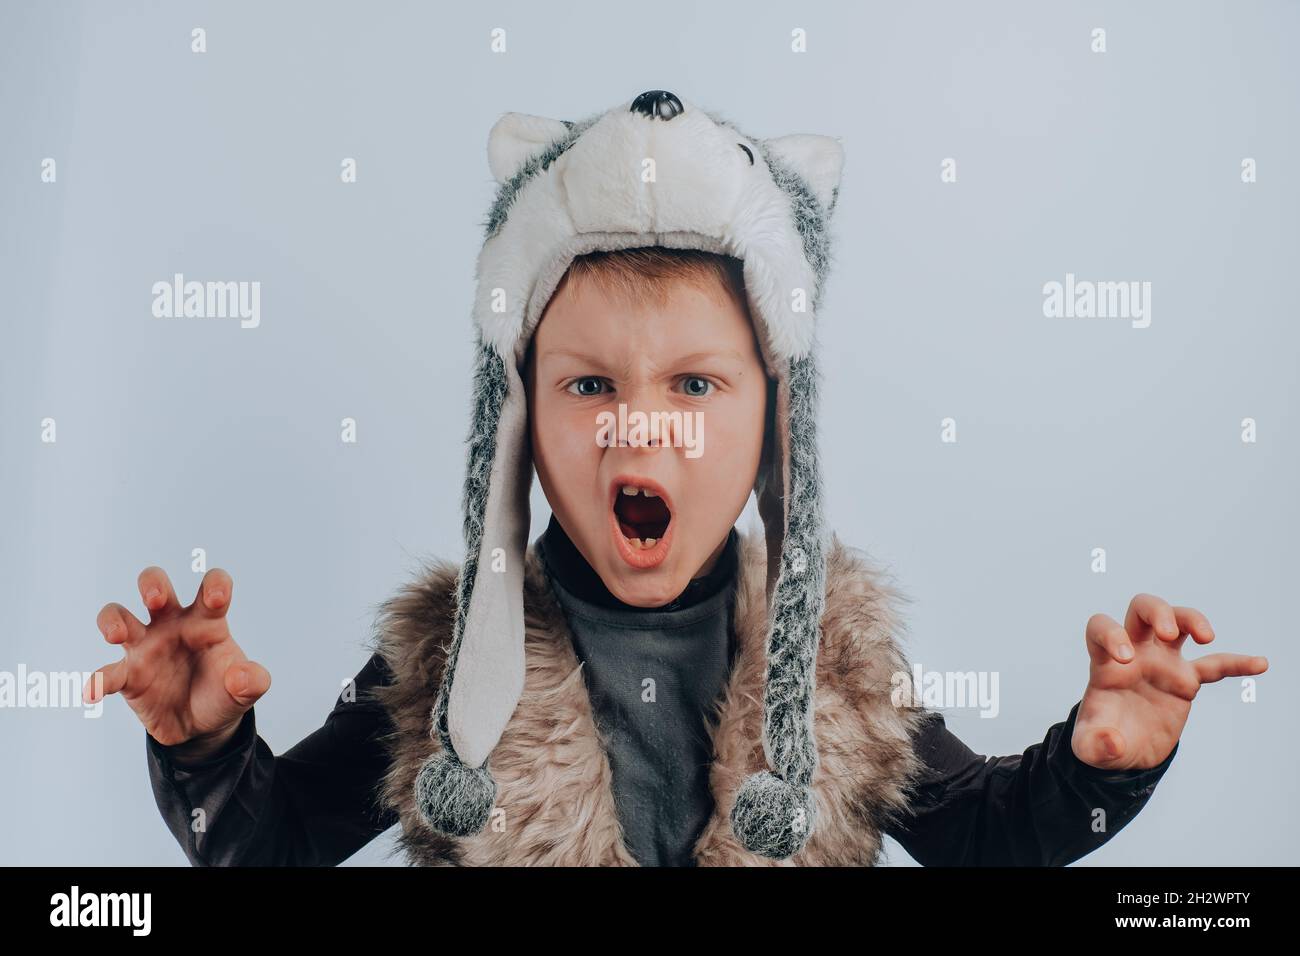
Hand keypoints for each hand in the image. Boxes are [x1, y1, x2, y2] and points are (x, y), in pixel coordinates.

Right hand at [86, 566, 270, 755]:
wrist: (201, 726)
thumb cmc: (223, 692)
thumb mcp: (245, 690)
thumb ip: (252, 681)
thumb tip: (242, 677)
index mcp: (206, 620)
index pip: (212, 589)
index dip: (214, 585)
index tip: (217, 598)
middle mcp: (172, 625)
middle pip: (155, 587)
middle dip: (152, 584)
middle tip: (154, 598)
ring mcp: (145, 648)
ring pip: (119, 618)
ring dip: (113, 620)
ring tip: (116, 635)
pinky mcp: (127, 676)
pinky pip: (107, 673)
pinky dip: (98, 681)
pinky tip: (93, 691)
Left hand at [1073, 594, 1267, 770]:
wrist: (1123, 749)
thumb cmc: (1100, 739)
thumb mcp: (1089, 748)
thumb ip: (1094, 745)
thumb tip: (1112, 742)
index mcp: (1105, 664)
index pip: (1100, 628)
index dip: (1110, 634)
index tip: (1125, 658)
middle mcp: (1134, 654)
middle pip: (1142, 610)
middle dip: (1157, 612)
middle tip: (1169, 633)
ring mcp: (1161, 664)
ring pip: (1178, 623)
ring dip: (1191, 620)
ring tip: (1207, 638)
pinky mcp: (1185, 680)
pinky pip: (1214, 666)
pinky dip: (1235, 663)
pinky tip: (1258, 664)